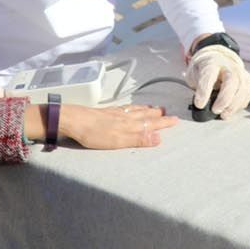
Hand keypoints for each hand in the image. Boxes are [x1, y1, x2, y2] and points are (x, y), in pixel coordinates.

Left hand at [55, 103, 175, 149]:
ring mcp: (115, 113)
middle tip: (168, 112)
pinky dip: (133, 107)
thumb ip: (138, 139)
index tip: (175, 120)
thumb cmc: (94, 134)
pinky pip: (125, 108)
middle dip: (157, 115)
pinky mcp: (106, 112)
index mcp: (129, 125)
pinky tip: (131, 107)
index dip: (163, 123)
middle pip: (145, 116)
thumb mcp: (118, 141)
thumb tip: (159, 138)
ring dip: (146, 110)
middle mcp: (125, 118)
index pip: (150, 124)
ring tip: (154, 108)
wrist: (73, 120)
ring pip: (136, 110)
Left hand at [186, 42, 249, 118]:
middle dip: (224, 99)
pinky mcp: (247, 80)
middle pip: (232, 80)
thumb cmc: (205, 69)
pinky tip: (232, 109)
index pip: (210, 75)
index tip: (199, 104)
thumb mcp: (194, 75)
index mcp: (213, 62)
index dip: (204, 91)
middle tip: (215, 110)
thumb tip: (201, 105)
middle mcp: (229, 65)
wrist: (216, 59)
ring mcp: (240, 72)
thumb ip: (197, 89)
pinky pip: (247, 94)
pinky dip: (240, 104)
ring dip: (233, 105)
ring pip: (243, 88)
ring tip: (224, 115)